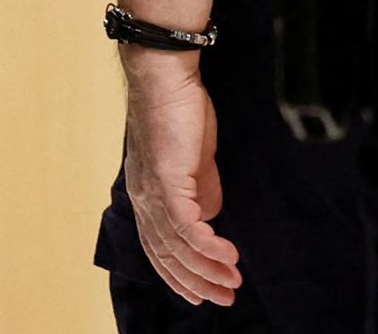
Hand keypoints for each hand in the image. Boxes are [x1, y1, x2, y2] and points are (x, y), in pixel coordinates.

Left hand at [124, 52, 238, 306]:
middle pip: (167, 256)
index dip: (180, 276)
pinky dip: (207, 245)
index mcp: (148, 196)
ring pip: (178, 246)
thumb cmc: (179, 114)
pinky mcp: (166, 181)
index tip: (203, 294)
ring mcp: (153, 191)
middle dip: (197, 282)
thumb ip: (199, 193)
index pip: (159, 249)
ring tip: (233, 282)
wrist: (167, 78)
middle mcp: (144, 199)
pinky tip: (227, 255)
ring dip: (208, 269)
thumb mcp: (193, 163)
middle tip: (226, 299)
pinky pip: (185, 226)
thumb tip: (209, 220)